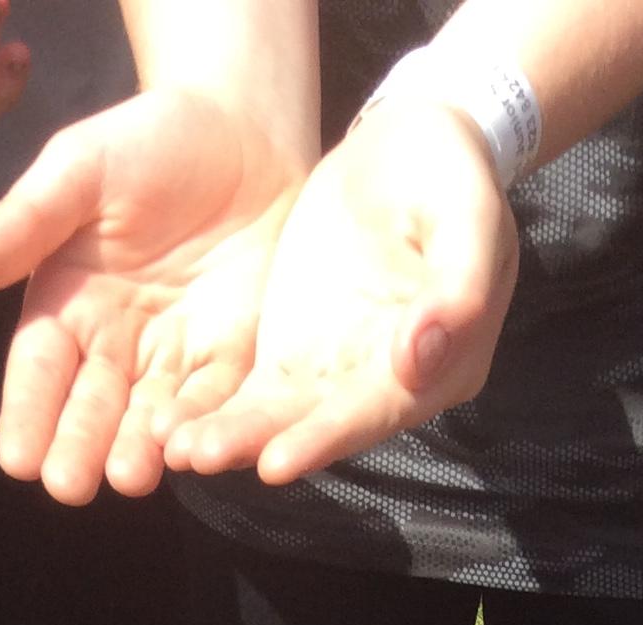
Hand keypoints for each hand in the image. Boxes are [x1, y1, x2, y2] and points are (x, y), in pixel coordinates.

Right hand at [0, 91, 306, 503]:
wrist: (243, 129)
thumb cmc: (148, 142)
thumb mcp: (79, 171)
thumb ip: (26, 221)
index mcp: (66, 305)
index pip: (39, 370)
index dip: (27, 413)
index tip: (16, 460)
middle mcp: (116, 345)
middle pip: (92, 409)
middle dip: (79, 448)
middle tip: (69, 487)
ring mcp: (175, 357)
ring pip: (151, 418)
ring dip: (139, 452)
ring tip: (129, 477)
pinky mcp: (233, 357)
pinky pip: (216, 401)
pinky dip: (204, 427)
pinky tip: (191, 451)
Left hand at [163, 99, 520, 488]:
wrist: (408, 145)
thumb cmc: (449, 173)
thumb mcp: (467, 214)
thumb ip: (458, 288)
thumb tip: (421, 361)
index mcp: (444, 363)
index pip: (384, 409)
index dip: (331, 436)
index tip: (278, 461)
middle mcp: (390, 386)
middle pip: (326, 427)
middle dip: (266, 447)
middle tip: (208, 457)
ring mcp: (338, 376)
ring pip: (284, 419)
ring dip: (233, 438)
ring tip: (180, 451)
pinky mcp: (294, 358)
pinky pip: (255, 395)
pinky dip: (220, 413)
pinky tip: (175, 429)